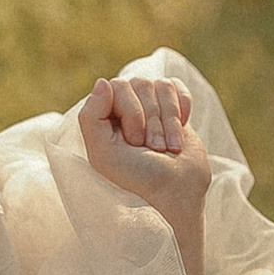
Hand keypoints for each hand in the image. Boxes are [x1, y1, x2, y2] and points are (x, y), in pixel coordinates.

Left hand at [80, 74, 212, 274]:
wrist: (176, 192)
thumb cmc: (136, 177)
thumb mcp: (103, 153)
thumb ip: (91, 117)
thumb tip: (103, 81)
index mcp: (103, 116)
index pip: (117, 86)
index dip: (130, 112)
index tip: (133, 142)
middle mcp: (124, 107)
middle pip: (141, 84)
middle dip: (151, 120)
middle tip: (152, 148)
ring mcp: (150, 106)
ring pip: (161, 86)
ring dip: (168, 121)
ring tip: (166, 147)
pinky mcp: (174, 108)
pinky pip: (177, 87)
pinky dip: (182, 109)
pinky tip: (180, 130)